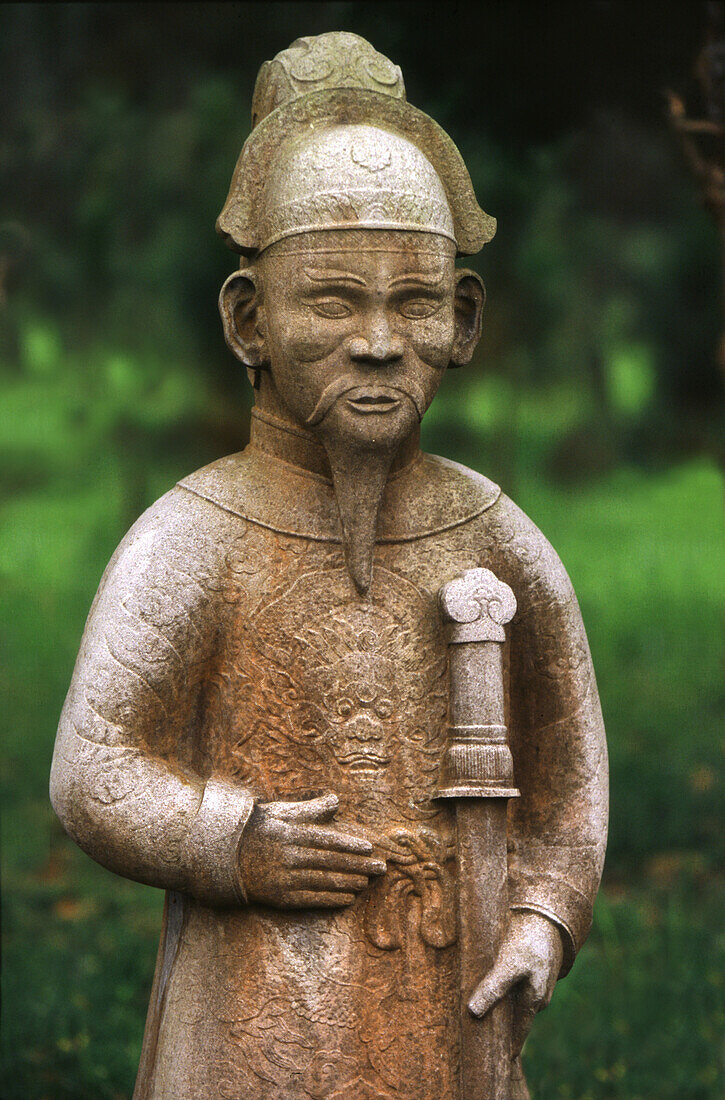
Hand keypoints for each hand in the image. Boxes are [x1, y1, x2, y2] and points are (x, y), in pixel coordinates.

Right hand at [239, 792, 385, 908]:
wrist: (224, 858)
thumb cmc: (258, 830)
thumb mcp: (281, 813)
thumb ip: (310, 809)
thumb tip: (336, 801)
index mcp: (291, 834)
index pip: (328, 840)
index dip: (351, 845)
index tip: (370, 849)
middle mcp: (290, 857)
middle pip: (331, 862)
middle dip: (359, 865)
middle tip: (380, 868)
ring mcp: (285, 879)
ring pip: (324, 881)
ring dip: (349, 882)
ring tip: (368, 881)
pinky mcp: (280, 897)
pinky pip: (311, 899)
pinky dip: (332, 899)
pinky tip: (348, 897)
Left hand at [467, 911, 563, 1057]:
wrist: (544, 915)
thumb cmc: (528, 942)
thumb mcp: (508, 966)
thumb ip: (493, 988)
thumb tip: (473, 1012)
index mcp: (534, 1000)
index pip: (519, 1032)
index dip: (510, 1046)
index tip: (500, 1060)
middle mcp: (536, 994)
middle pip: (516, 1016)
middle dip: (502, 1025)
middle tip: (484, 1036)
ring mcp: (534, 980)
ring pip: (515, 998)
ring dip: (500, 1003)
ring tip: (480, 1011)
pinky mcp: (528, 965)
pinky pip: (514, 983)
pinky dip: (502, 986)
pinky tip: (489, 983)